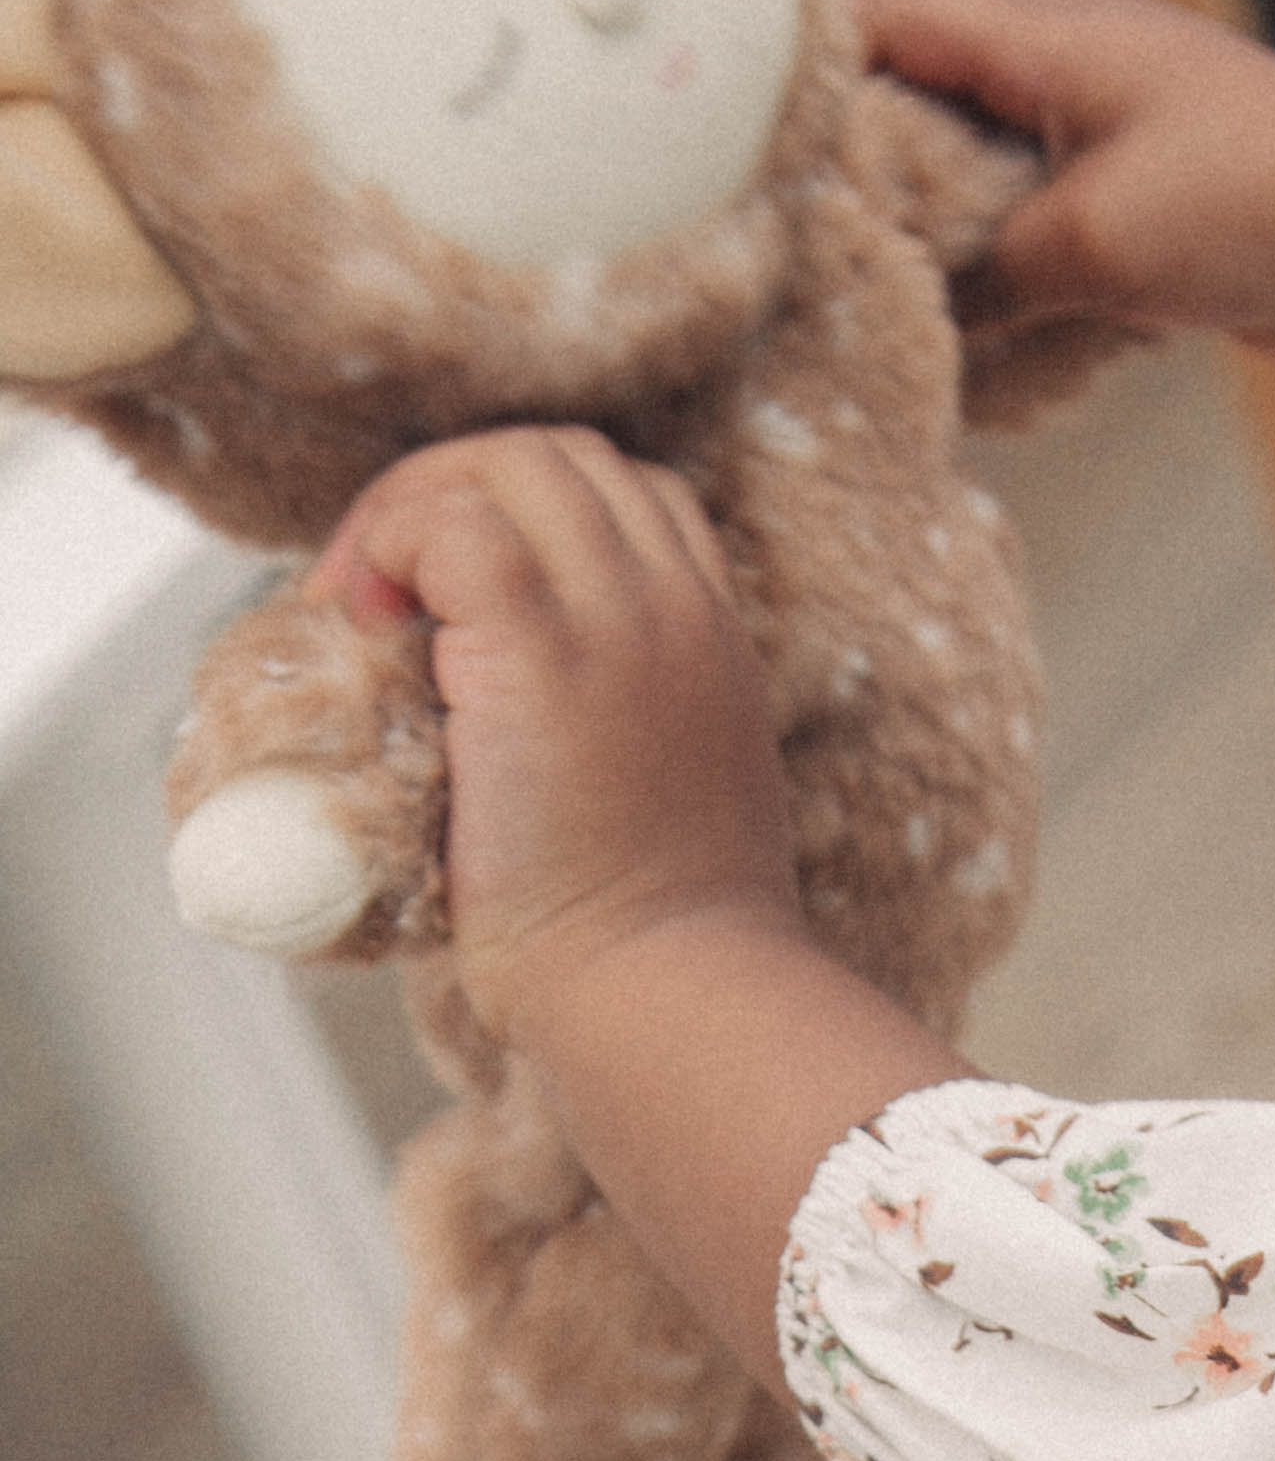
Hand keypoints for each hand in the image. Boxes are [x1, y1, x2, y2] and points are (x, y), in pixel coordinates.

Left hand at [312, 427, 804, 1044]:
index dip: (535, 520)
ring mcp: (616, 619)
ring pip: (510, 464)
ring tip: (372, 604)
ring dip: (418, 510)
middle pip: (566, 459)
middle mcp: (679, 611)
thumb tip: (507, 720)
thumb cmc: (657, 955)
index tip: (461, 600)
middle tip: (387, 592)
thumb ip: (625, 734)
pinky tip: (370, 618)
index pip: (639, 502)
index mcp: (718, 647)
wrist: (667, 1001)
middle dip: (459, 492)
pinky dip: (395, 542)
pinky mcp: (537, 645)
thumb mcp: (673, 809)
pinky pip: (451, 523)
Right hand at [856, 0, 1274, 363]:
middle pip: (921, 88)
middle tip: (826, 250)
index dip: (816, 76)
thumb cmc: (1260, 206)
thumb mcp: (1094, 244)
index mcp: (1043, 29)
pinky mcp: (1142, 196)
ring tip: (898, 303)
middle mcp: (1067, 61)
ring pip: (979, 164)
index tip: (772, 161)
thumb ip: (986, 273)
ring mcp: (1106, 127)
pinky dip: (1011, 274)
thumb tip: (907, 313)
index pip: (883, 13)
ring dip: (944, 233)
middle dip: (872, 167)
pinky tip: (990, 339)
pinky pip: (1042, 222)